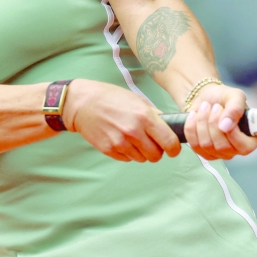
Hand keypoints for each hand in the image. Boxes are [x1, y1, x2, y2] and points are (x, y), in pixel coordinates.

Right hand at [62, 80, 181, 162]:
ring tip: (132, 138)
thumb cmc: (110, 98)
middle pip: (156, 156)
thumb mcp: (137, 99)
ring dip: (141, 152)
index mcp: (144, 117)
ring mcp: (120, 142)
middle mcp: (134, 131)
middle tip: (151, 143)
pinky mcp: (109, 150)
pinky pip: (127, 159)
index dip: (174, 148)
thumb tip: (169, 127)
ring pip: (142, 159)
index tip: (172, 148)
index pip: (169, 142)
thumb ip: (154, 114)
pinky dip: (127, 153)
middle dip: (157, 151)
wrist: (83, 103)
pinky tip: (121, 139)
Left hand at [183, 83, 256, 159]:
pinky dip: (191, 127)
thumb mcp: (235, 96)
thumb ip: (235, 109)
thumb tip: (225, 127)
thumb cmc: (225, 98)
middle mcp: (236, 149)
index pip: (244, 147)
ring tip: (205, 107)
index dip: (232, 132)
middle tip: (214, 106)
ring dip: (202, 122)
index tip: (223, 111)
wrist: (206, 98)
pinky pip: (194, 145)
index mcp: (251, 138)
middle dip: (213, 122)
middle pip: (222, 146)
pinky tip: (194, 115)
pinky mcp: (203, 152)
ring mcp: (219, 153)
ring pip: (206, 145)